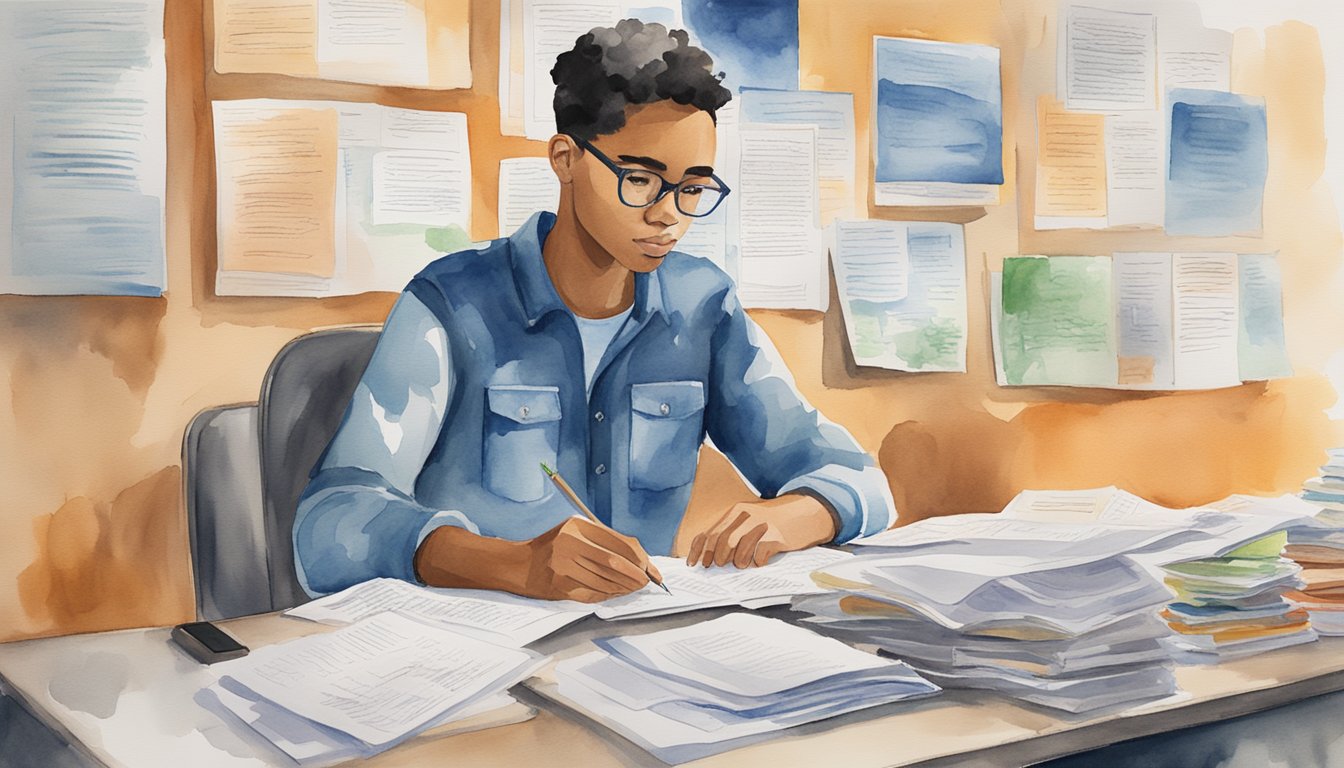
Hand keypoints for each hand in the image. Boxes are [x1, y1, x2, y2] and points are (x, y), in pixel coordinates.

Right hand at [517, 517, 661, 602]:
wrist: (518, 565)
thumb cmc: (552, 548)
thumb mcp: (575, 533)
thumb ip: (604, 542)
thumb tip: (640, 560)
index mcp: (577, 527)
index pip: (620, 543)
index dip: (640, 558)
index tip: (650, 569)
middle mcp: (570, 544)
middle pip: (615, 563)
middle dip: (636, 575)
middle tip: (646, 582)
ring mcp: (564, 566)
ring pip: (606, 580)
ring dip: (625, 587)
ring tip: (633, 588)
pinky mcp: (560, 586)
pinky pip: (594, 592)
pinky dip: (610, 594)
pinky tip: (616, 592)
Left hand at [685, 494, 838, 568]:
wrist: (805, 513)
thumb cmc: (773, 522)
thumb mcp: (750, 521)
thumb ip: (732, 533)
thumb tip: (713, 557)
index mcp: (736, 512)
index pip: (710, 531)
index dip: (699, 549)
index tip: (694, 564)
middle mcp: (747, 515)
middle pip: (723, 540)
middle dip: (717, 556)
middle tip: (719, 566)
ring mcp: (762, 524)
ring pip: (740, 546)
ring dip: (737, 560)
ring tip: (741, 565)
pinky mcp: (777, 535)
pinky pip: (761, 552)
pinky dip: (757, 561)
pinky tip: (759, 562)